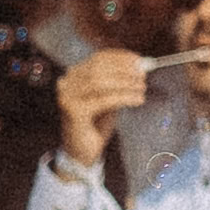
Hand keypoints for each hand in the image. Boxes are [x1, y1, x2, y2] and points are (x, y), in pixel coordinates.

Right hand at [55, 49, 147, 168]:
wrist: (81, 151)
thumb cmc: (96, 123)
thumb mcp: (108, 97)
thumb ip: (119, 82)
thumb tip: (141, 67)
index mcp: (73, 76)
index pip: (98, 58)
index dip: (121, 57)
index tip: (140, 61)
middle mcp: (66, 84)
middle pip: (98, 68)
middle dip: (124, 70)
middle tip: (143, 75)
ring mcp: (67, 98)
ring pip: (100, 83)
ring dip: (125, 83)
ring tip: (141, 88)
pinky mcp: (74, 112)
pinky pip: (103, 100)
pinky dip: (124, 98)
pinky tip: (138, 100)